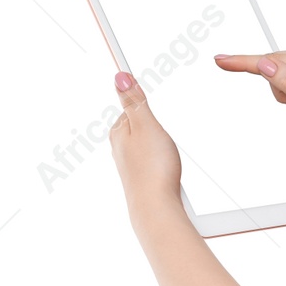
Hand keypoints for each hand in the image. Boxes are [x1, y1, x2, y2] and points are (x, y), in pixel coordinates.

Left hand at [109, 71, 182, 213]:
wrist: (156, 208)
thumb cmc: (153, 168)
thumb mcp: (146, 125)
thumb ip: (135, 102)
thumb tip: (120, 76)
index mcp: (118, 131)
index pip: (129, 104)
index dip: (139, 96)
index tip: (137, 80)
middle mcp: (120, 147)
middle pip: (137, 123)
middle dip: (150, 121)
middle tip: (161, 126)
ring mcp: (130, 164)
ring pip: (145, 142)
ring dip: (157, 141)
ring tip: (165, 149)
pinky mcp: (141, 177)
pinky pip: (150, 158)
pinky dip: (159, 156)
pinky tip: (166, 164)